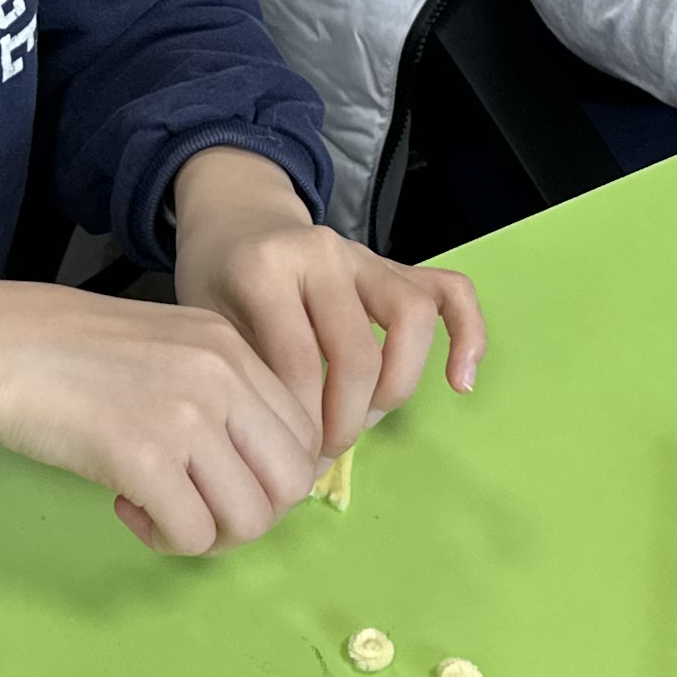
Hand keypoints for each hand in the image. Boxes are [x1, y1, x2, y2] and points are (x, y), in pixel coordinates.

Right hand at [0, 279, 322, 557]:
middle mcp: (222, 377)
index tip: (229, 484)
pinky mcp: (144, 458)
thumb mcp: (166, 344)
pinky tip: (129, 510)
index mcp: (232, 347)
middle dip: (254, 515)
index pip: (302, 433)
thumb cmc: (68, 351)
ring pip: (250, 517)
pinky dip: (166, 540)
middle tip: (204, 511)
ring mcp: (186, 417)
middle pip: (291, 481)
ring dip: (212, 535)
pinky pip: (191, 534)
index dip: (275, 477)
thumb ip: (218, 390)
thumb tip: (254, 467)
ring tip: (165, 516)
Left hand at [167, 144, 482, 461]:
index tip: (293, 455)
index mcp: (265, 270)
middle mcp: (321, 253)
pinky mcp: (396, 264)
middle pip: (358, 351)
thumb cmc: (218, 284)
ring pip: (412, 318)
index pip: (299, 363)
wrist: (235, 221)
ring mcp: (364, 255)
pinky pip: (451, 291)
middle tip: (327, 447)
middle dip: (348, 418)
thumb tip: (287, 453)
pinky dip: (468, 336)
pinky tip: (459, 383)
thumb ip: (247, 377)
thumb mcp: (208, 326)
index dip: (303, 424)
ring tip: (369, 417)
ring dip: (397, 385)